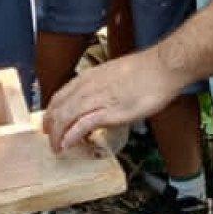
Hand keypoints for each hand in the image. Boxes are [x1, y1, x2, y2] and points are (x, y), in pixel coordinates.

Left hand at [45, 47, 181, 151]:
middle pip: (58, 108)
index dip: (51, 111)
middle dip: (50, 125)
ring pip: (66, 117)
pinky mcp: (110, 111)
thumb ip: (103, 87)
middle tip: (49, 138)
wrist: (163, 66)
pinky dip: (71, 136)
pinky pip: (83, 125)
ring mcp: (98, 99)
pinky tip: (67, 144)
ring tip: (56, 146)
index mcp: (89, 77)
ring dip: (57, 134)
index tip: (50, 122)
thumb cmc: (146, 70)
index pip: (60, 95)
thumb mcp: (115, 75)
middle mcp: (88, 87)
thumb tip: (100, 98)